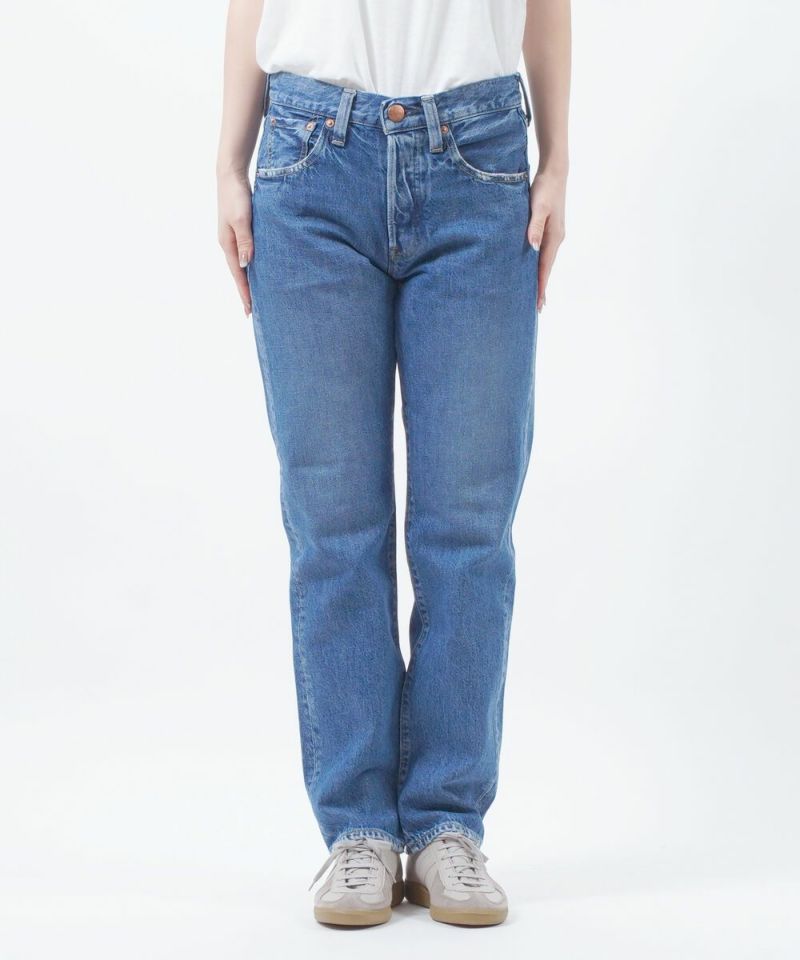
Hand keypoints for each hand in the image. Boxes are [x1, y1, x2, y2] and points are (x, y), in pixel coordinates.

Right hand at [217, 170, 253, 315]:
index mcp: (228, 244)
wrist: (231, 175)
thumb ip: (245, 241)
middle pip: (238, 273)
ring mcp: (234, 237)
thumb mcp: (242, 219)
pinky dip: (252, 265)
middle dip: (246, 292)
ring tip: (257, 295)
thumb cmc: (236, 196)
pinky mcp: (240, 230)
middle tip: (253, 311)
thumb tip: (246, 264)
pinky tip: (258, 269)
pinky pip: (246, 253)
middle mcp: (229, 244)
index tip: (250, 311)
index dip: (244, 293)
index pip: (238, 275)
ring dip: (249, 280)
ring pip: (242, 264)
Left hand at [526, 168, 566, 312]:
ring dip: (540, 278)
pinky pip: (542, 253)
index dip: (541, 286)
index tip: (538, 303)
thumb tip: (532, 247)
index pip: (545, 268)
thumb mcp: (538, 206)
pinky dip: (538, 265)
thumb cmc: (545, 188)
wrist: (554, 172)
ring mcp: (553, 235)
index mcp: (554, 237)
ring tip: (535, 294)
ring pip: (544, 262)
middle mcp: (556, 239)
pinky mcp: (549, 230)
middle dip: (541, 288)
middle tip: (537, 308)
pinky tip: (532, 270)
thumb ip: (534, 226)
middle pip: (546, 269)